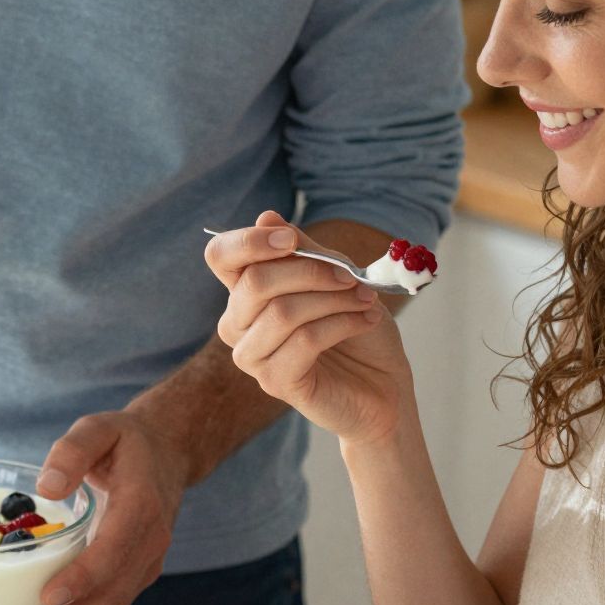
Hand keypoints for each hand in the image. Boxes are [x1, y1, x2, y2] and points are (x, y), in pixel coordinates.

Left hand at [13, 410, 191, 604]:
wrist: (169, 452)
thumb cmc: (127, 442)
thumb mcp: (99, 427)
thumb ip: (73, 450)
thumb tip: (47, 487)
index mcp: (141, 504)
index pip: (114, 550)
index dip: (83, 578)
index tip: (49, 597)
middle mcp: (150, 540)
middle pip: (113, 594)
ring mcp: (148, 560)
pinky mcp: (139, 571)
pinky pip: (113, 602)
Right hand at [207, 211, 413, 447]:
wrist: (383, 387)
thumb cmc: (357, 330)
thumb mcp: (337, 277)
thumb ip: (305, 251)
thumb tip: (266, 217)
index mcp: (246, 292)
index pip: (221, 257)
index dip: (249, 242)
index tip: (290, 239)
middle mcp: (238, 324)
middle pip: (255, 282)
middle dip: (311, 272)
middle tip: (352, 277)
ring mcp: (253, 357)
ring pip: (282, 312)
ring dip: (334, 299)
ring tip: (366, 301)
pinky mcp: (276, 383)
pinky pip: (303, 341)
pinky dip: (342, 324)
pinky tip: (365, 322)